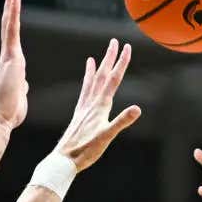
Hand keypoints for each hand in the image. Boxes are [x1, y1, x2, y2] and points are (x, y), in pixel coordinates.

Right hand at [0, 0, 27, 129]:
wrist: (0, 117)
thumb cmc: (9, 111)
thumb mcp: (20, 95)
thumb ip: (21, 86)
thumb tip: (23, 84)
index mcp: (13, 63)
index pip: (13, 35)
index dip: (13, 17)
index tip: (15, 2)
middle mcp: (9, 55)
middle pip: (9, 22)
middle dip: (11, 2)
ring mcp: (9, 54)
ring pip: (9, 21)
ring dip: (11, 0)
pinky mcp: (11, 55)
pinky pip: (12, 29)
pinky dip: (13, 13)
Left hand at [53, 38, 141, 171]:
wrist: (64, 159)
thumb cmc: (86, 150)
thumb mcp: (107, 136)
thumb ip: (122, 121)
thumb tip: (138, 109)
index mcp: (100, 106)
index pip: (114, 79)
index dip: (121, 62)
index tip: (127, 47)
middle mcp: (91, 103)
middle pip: (103, 75)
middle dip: (110, 58)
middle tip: (115, 42)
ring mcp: (84, 107)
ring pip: (93, 81)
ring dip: (98, 67)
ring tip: (99, 56)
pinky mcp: (80, 114)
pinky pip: (85, 92)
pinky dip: (88, 80)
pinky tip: (88, 77)